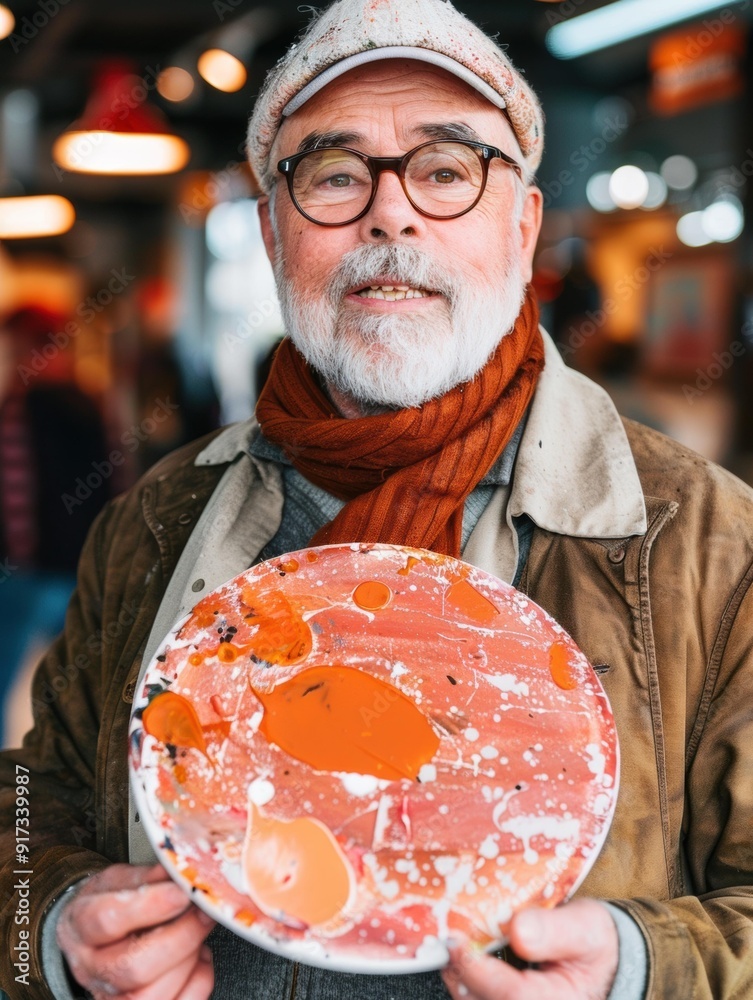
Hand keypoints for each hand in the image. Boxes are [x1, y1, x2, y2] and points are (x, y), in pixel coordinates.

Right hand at [56, 863, 215, 999]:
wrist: (89, 935)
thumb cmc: (107, 904)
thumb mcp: (118, 880)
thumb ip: (148, 876)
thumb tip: (179, 871)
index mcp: (82, 925)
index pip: (108, 920)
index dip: (151, 906)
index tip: (182, 892)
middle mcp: (92, 967)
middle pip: (133, 966)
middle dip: (180, 937)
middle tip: (202, 912)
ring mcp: (111, 996)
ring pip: (152, 996)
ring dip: (189, 961)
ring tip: (197, 934)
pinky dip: (198, 983)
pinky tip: (198, 959)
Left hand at [442, 899, 617, 999]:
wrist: (598, 960)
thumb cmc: (591, 943)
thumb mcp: (585, 927)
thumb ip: (555, 929)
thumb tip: (519, 929)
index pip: (511, 996)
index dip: (476, 969)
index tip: (456, 941)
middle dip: (459, 971)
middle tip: (445, 936)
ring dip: (457, 975)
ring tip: (452, 944)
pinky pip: (474, 998)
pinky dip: (463, 979)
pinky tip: (461, 957)